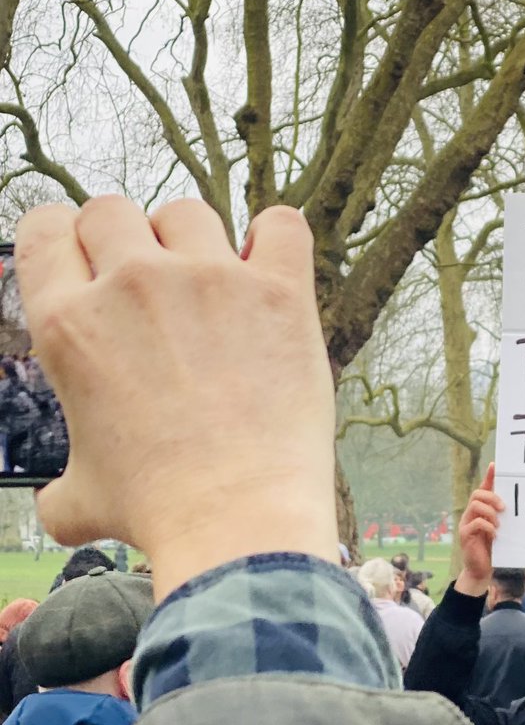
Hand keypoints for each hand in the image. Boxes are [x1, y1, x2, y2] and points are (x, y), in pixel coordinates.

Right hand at [16, 197, 338, 598]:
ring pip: (187, 212)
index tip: (86, 258)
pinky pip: (280, 224)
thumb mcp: (81, 499)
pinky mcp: (278, 289)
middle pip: (113, 209)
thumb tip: (54, 507)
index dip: (63, 238)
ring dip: (192, 239)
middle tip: (150, 281)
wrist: (238, 515)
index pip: (45, 229)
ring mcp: (210, 279)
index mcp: (69, 323)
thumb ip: (60, 486)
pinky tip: (270, 264)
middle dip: (125, 237)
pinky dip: (275, 235)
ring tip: (210, 281)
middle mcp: (133, 285)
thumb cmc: (157, 508)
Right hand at [456, 463, 503, 597]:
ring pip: (475, 505)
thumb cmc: (494, 548)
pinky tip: (495, 534)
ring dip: (490, 512)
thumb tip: (518, 505)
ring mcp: (466, 523)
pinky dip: (487, 526)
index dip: (488, 476)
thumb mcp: (501, 528)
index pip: (483, 488)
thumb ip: (503, 517)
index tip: (495, 465)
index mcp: (480, 509)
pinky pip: (475, 523)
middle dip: (492, 496)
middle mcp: (471, 513)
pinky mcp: (465, 535)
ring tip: (499, 524)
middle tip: (503, 508)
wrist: (481, 569)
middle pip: (477, 494)